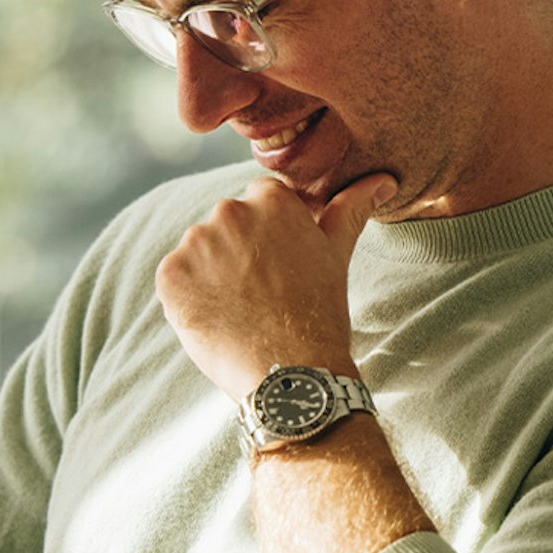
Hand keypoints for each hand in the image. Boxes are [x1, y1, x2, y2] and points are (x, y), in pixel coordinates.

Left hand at [155, 171, 393, 398]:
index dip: (269, 238)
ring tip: (241, 309)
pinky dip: (189, 297)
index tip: (280, 267)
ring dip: (212, 274)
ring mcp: (195, 243)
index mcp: (271, 199)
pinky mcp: (169, 275)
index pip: (260, 203)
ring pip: (199, 253)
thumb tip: (383, 179)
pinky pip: (175, 279)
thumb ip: (351, 209)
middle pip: (227, 226)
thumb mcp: (336, 254)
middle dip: (239, 253)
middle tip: (263, 294)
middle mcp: (229, 211)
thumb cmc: (319, 313)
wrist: (291, 373)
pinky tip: (217, 318)